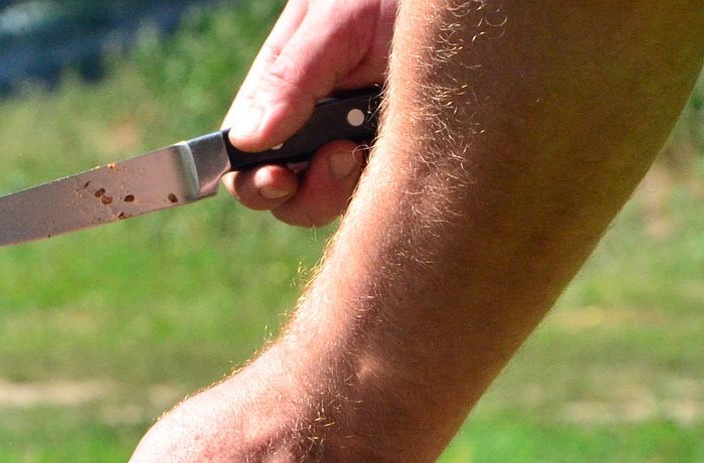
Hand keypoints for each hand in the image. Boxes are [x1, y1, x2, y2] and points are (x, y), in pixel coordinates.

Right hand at [224, 0, 397, 226]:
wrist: (458, 5)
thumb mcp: (334, 22)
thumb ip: (290, 78)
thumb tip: (248, 140)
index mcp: (279, 95)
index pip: (245, 160)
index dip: (254, 182)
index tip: (280, 178)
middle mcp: (309, 126)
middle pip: (286, 195)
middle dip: (307, 192)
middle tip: (342, 154)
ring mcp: (350, 143)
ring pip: (331, 201)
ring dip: (347, 186)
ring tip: (370, 139)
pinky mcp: (393, 154)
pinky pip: (379, 193)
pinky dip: (388, 180)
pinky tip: (401, 140)